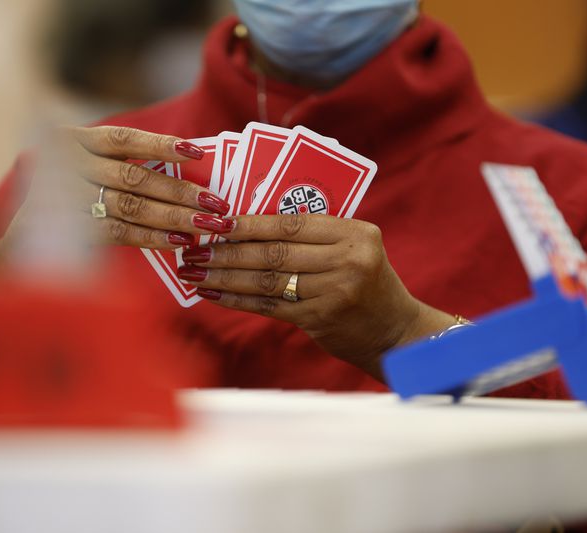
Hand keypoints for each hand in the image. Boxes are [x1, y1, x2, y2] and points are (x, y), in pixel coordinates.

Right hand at [0, 126, 232, 255]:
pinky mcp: (65, 229)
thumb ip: (124, 171)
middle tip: (217, 203)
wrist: (22, 247)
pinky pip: (118, 231)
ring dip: (173, 215)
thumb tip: (187, 178)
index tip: (197, 152)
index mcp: (74, 141)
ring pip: (130, 204)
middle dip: (181, 191)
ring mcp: (64, 196)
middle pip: (135, 176)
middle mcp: (67, 163)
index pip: (124, 138)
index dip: (161, 145)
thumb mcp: (88, 176)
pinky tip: (178, 241)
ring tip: (207, 224)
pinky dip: (151, 237)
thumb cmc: (66, 206)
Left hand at [176, 214, 456, 379]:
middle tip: (191, 249)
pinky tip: (212, 295)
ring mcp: (335, 292)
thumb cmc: (366, 281)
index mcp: (354, 233)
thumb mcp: (351, 248)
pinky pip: (269, 306)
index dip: (248, 223)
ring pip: (266, 280)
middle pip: (273, 253)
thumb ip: (312, 236)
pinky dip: (237, 300)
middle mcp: (347, 260)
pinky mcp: (321, 319)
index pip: (290, 223)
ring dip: (224, 277)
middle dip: (226, 252)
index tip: (214, 222)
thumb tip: (246, 224)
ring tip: (193, 272)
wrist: (394, 331)